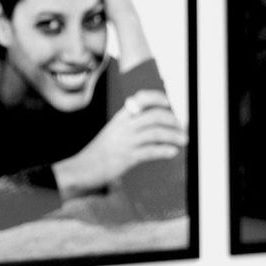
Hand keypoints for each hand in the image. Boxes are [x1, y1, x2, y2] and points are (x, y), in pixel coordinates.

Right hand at [54, 89, 186, 196]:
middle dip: (173, 121)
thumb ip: (129, 125)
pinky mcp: (127, 158)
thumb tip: (153, 122)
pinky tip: (172, 152)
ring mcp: (125, 142)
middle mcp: (123, 127)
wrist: (82, 168)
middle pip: (155, 116)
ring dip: (174, 136)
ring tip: (182, 140)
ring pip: (157, 133)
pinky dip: (165, 151)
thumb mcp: (112, 132)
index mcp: (120, 118)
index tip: (168, 102)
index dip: (157, 98)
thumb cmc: (99, 152)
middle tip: (181, 127)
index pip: (141, 99)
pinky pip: (152, 151)